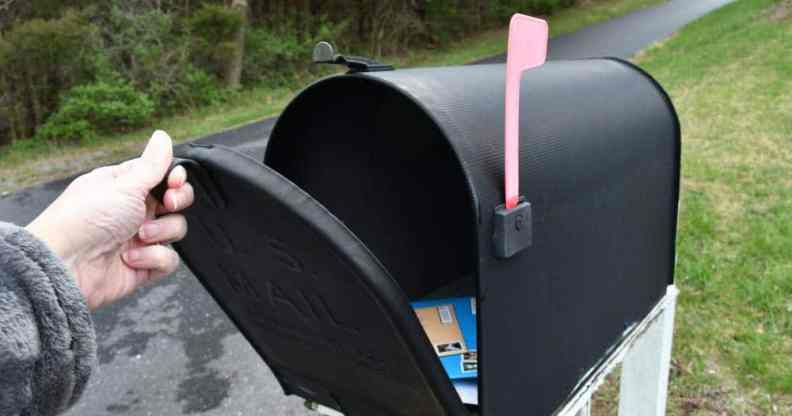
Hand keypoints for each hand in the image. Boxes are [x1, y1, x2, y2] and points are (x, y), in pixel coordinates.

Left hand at [26, 131, 194, 309]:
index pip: (162, 176)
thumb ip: (152, 163)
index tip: (175, 181)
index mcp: (124, 186)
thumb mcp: (123, 185)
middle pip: (175, 201)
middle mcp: (133, 210)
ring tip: (138, 236)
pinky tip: (131, 259)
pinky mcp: (143, 265)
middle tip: (167, 203)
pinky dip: (153, 258)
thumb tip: (163, 135)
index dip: (175, 178)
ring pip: (175, 229)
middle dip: (177, 202)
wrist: (65, 265)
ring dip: (161, 232)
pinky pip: (168, 258)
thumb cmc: (84, 219)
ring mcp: (139, 238)